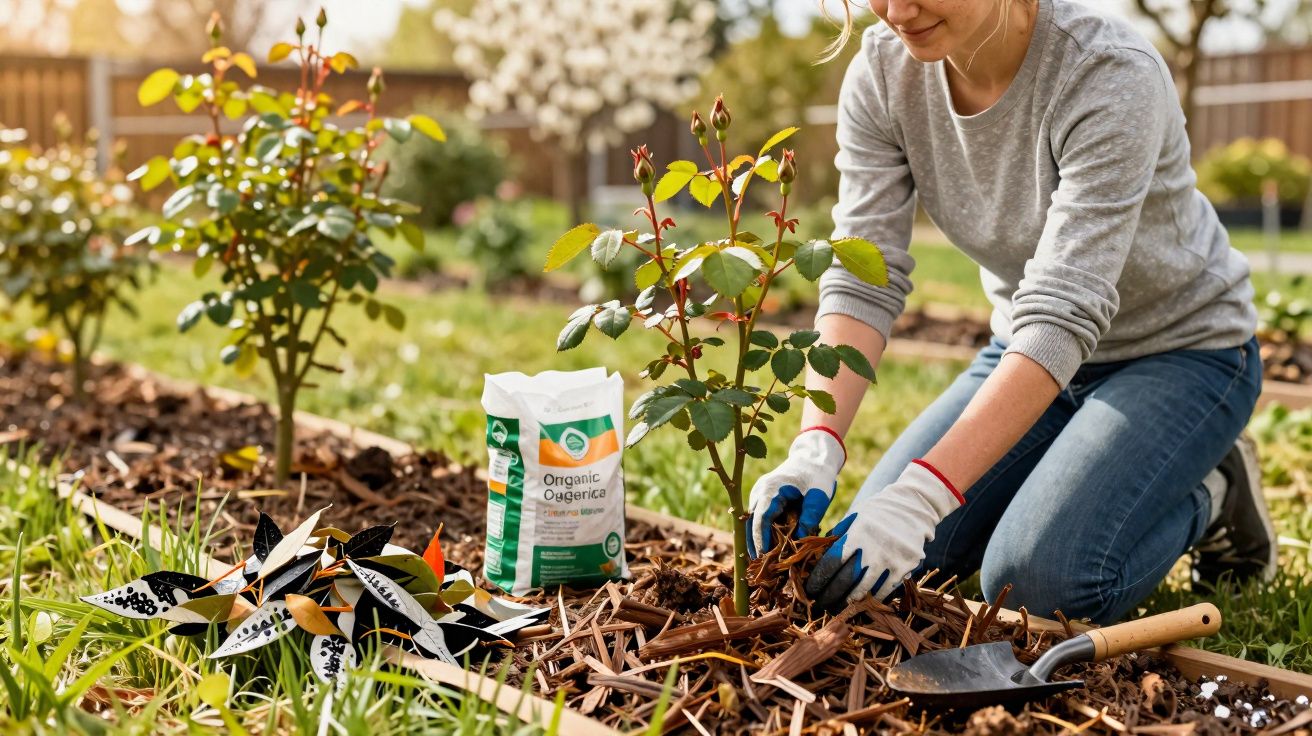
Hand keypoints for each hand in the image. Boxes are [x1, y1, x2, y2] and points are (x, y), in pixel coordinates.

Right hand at [747, 428, 845, 557]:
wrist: (813, 457)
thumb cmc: (817, 476)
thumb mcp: (818, 497)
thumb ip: (810, 518)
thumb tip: (799, 542)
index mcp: (770, 489)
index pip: (761, 519)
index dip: (761, 540)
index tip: (765, 558)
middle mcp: (759, 492)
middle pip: (751, 523)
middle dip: (755, 545)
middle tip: (761, 568)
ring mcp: (758, 495)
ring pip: (752, 523)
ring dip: (756, 541)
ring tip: (762, 564)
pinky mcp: (763, 499)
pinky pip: (758, 519)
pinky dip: (762, 533)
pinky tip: (767, 550)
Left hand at [804, 459, 964, 611]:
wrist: (913, 508)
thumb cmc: (878, 513)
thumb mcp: (855, 516)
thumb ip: (838, 535)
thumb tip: (819, 556)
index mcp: (856, 533)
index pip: (832, 562)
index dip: (819, 579)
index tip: (811, 589)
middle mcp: (873, 547)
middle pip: (845, 579)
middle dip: (829, 595)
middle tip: (820, 604)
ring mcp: (890, 558)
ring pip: (864, 589)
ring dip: (848, 601)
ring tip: (837, 608)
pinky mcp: (905, 567)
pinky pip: (885, 590)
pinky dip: (871, 598)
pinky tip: (861, 603)